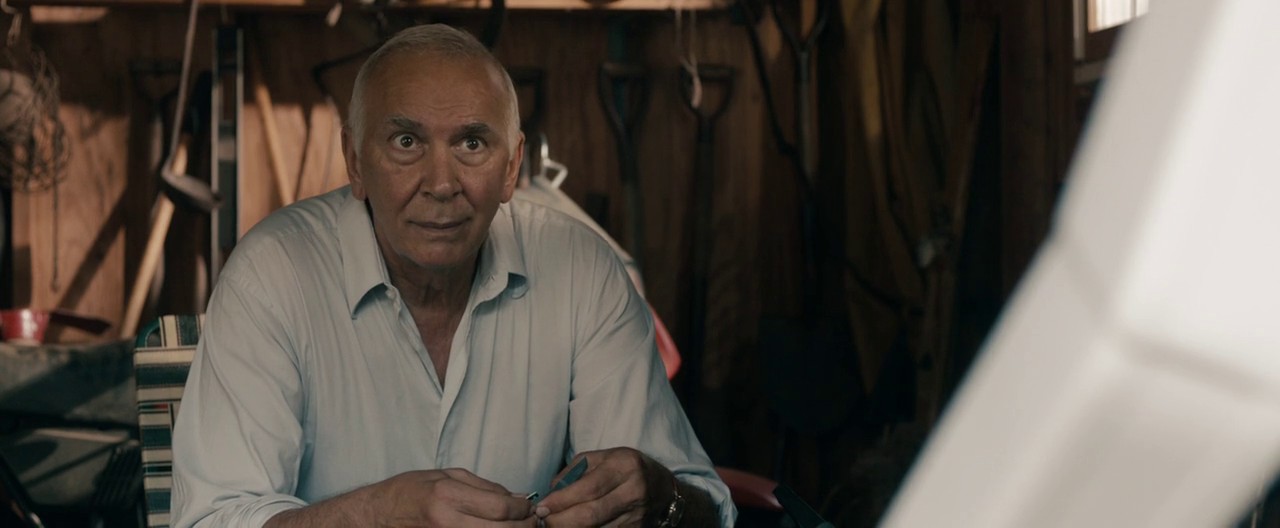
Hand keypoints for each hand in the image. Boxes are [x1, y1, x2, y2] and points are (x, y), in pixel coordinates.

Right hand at [366, 468, 536, 526]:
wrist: (377, 515)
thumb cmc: (409, 491)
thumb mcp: (446, 476)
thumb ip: (484, 487)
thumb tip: (517, 497)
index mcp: (447, 496)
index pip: (500, 507)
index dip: (522, 508)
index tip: (527, 505)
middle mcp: (446, 522)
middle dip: (524, 526)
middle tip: (531, 520)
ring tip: (517, 527)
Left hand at [535, 448, 675, 526]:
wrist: (663, 489)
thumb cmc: (626, 468)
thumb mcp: (603, 458)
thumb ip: (575, 470)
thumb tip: (552, 491)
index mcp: (624, 466)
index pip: (589, 488)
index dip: (562, 500)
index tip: (542, 507)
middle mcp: (634, 491)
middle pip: (591, 514)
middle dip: (561, 521)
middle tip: (544, 521)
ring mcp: (637, 516)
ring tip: (556, 525)